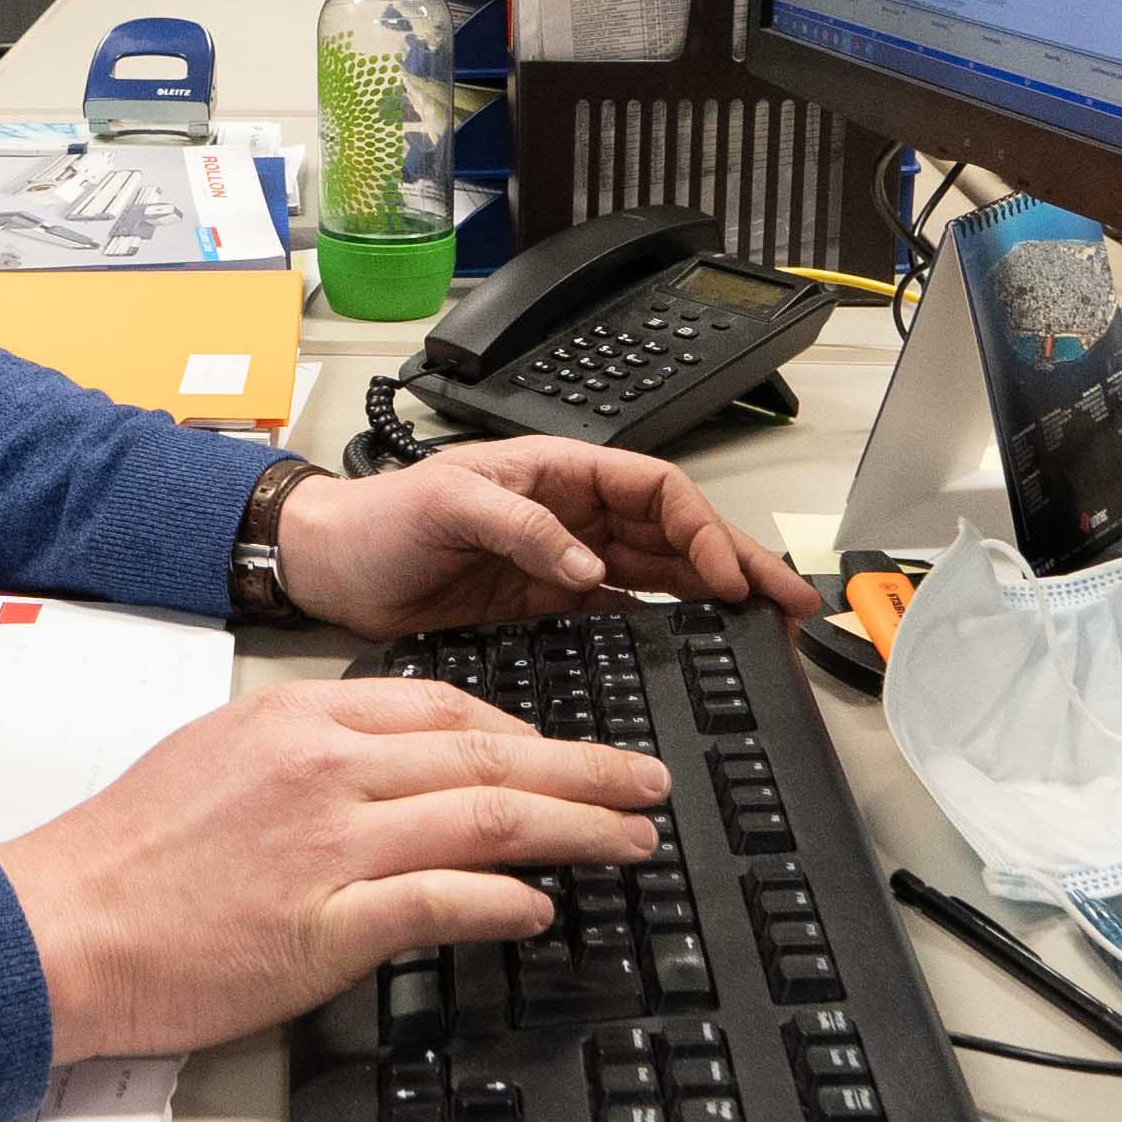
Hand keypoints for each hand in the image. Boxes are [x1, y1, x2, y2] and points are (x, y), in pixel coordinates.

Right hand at [0, 678, 673, 1063]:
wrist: (64, 926)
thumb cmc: (126, 855)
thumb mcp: (218, 760)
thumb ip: (307, 755)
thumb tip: (388, 771)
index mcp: (302, 722)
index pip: (445, 707)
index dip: (526, 731)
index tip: (567, 754)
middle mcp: (327, 770)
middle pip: (489, 757)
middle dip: (585, 771)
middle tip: (646, 784)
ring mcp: (331, 845)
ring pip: (488, 820)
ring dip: (576, 829)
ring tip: (631, 839)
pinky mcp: (327, 924)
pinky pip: (442, 904)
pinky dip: (504, 903)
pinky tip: (545, 908)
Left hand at [271, 436, 823, 638]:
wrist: (329, 567)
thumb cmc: (375, 517)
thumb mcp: (446, 503)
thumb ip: (521, 528)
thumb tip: (587, 566)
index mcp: (557, 473)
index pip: (656, 491)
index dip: (703, 530)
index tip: (727, 576)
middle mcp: (571, 514)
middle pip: (676, 534)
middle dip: (738, 563)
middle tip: (792, 602)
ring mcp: (563, 562)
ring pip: (661, 574)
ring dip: (715, 597)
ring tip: (767, 626)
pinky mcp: (545, 606)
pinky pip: (622, 613)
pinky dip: (666, 629)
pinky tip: (699, 649)